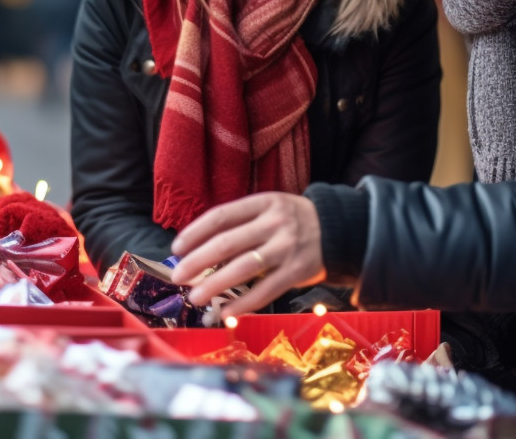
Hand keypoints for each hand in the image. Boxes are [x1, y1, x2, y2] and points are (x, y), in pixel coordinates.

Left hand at [171, 192, 324, 317]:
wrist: (339, 230)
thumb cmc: (293, 221)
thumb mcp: (270, 209)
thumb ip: (241, 224)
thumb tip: (199, 250)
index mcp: (263, 202)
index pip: (221, 216)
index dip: (195, 232)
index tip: (176, 248)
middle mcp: (274, 223)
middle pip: (227, 243)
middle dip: (197, 261)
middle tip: (178, 277)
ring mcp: (286, 247)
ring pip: (243, 268)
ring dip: (215, 285)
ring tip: (195, 298)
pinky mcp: (297, 271)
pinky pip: (266, 290)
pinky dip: (243, 303)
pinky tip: (225, 312)